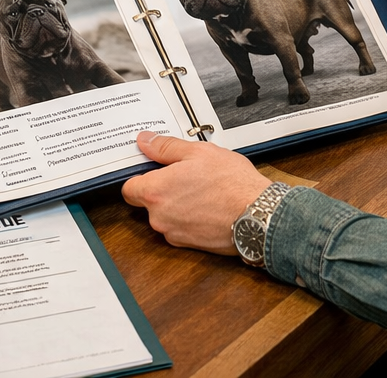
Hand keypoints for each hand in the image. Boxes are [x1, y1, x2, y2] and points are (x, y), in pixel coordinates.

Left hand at [121, 131, 273, 254]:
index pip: (129, 188)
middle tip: (186, 175)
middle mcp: (159, 217)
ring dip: (177, 204)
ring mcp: (174, 233)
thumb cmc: (231, 184)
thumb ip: (166, 147)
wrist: (257, 215)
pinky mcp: (189, 245)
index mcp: (155, 192)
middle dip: (163, 190)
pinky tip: (208, 205)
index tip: (153, 169)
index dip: (140, 177)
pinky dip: (190, 218)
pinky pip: (181, 228)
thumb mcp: (198, 152)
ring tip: (202, 190)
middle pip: (148, 202)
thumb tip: (145, 141)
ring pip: (165, 216)